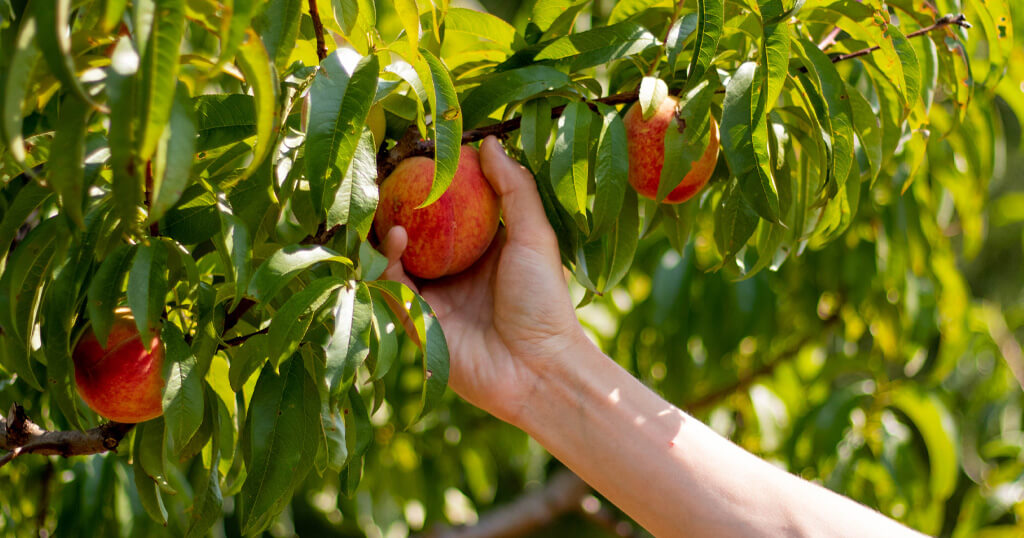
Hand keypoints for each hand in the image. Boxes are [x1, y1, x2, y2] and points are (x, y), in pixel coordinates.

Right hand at [379, 136, 586, 424]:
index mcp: (488, 250)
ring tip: (385, 196)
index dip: (441, 183)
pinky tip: (394, 233)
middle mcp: (458, 270)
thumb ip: (514, 188)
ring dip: (389, 225)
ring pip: (400, 254)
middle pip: (424, 229)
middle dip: (404, 202)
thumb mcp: (534, 236)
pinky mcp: (416, 319)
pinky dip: (387, 257)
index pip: (457, 209)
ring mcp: (435, 294)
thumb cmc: (543, 301)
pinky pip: (392, 283)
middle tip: (392, 171)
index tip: (427, 152)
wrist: (536, 369)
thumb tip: (489, 142)